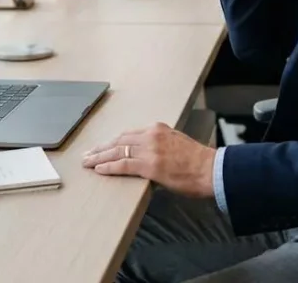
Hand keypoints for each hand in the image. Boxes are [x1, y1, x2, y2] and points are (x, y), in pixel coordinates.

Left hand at [82, 123, 215, 197]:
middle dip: (101, 148)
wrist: (211, 169)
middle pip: (119, 140)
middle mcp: (151, 135)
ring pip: (117, 151)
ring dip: (99, 158)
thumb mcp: (177, 143)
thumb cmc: (198, 161)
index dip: (112, 142)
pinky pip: (123, 165)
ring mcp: (149, 149)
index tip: (102, 147)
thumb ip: (160, 146)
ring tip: (87, 163)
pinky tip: (99, 169)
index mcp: (158, 128)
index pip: (128, 134)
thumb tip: (148, 157)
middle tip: (87, 154)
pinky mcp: (149, 165)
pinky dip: (109, 167)